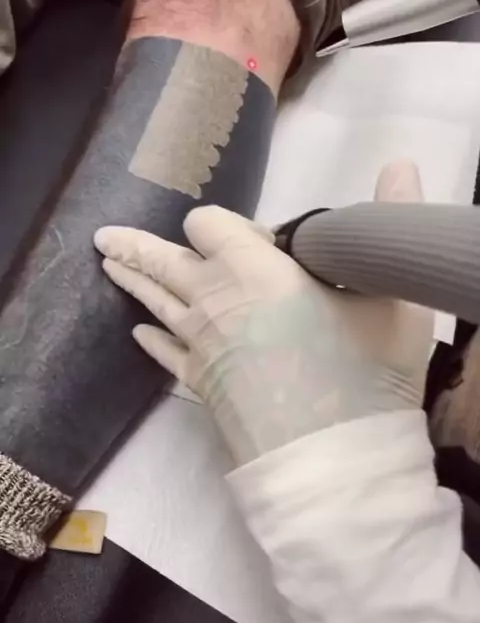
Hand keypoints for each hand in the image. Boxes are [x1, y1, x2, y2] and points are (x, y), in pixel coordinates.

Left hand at [94, 161, 432, 466]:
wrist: (335, 460)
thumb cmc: (364, 372)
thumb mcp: (391, 294)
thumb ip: (389, 220)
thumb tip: (403, 162)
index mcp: (251, 269)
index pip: (209, 223)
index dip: (227, 224)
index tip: (260, 241)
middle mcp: (212, 300)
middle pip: (163, 260)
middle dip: (137, 245)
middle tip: (106, 236)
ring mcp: (199, 345)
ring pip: (156, 302)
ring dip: (132, 280)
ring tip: (108, 264)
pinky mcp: (198, 385)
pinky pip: (164, 354)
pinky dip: (152, 339)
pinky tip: (139, 333)